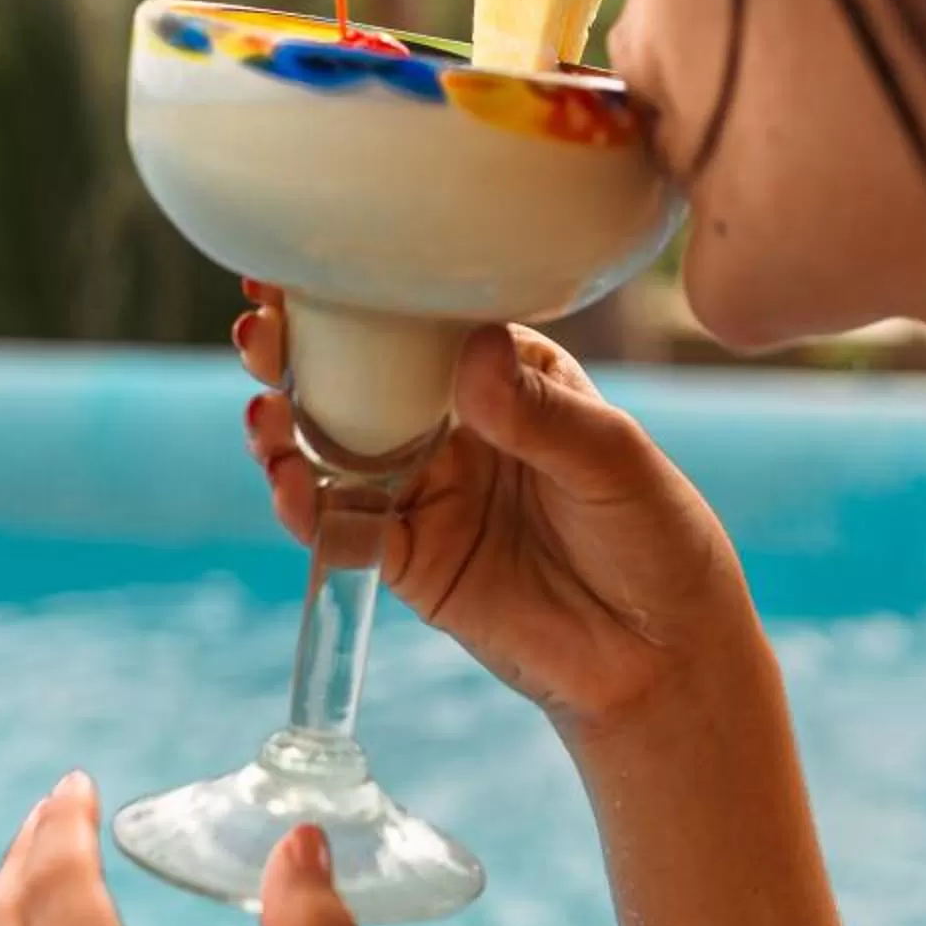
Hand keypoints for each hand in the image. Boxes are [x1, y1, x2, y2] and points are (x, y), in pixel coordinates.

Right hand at [238, 288, 750, 745]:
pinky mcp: (412, 562)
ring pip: (335, 450)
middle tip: (261, 333)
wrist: (664, 659)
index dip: (360, 290)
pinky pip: (344, 529)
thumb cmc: (657, 538)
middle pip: (359, 378)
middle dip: (299, 351)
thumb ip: (540, 413)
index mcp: (507, 374)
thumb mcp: (614, 461)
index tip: (299, 266)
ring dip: (286, 429)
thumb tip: (471, 352)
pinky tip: (292, 487)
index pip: (422, 319)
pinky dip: (308, 509)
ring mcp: (428, 494)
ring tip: (264, 413)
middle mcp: (457, 427)